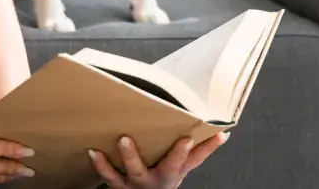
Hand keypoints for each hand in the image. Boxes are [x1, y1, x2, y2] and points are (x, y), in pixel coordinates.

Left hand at [88, 132, 229, 188]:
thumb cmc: (163, 177)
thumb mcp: (183, 168)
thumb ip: (201, 151)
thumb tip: (224, 133)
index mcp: (176, 171)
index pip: (195, 159)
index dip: (206, 148)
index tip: (215, 133)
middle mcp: (161, 178)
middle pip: (171, 167)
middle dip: (178, 154)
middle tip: (183, 140)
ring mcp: (140, 183)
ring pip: (137, 171)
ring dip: (131, 156)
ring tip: (124, 139)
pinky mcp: (120, 186)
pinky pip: (110, 176)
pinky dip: (102, 165)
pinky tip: (94, 151)